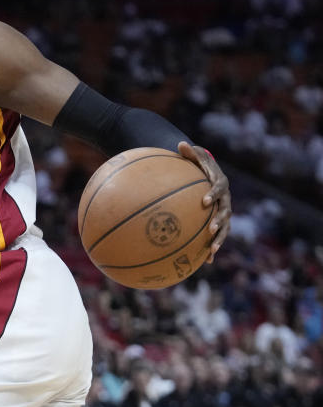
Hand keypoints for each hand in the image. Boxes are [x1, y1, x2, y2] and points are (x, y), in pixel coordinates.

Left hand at [178, 141, 230, 262]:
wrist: (205, 172)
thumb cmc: (196, 163)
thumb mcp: (193, 155)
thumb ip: (189, 152)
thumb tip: (180, 144)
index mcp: (220, 182)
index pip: (220, 188)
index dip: (213, 194)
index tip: (204, 201)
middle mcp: (225, 198)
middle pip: (226, 211)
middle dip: (220, 221)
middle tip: (211, 229)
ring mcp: (223, 211)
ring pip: (225, 227)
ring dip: (220, 239)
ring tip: (212, 250)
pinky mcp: (218, 221)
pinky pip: (217, 236)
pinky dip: (212, 247)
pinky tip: (205, 261)